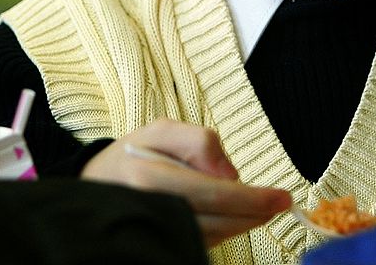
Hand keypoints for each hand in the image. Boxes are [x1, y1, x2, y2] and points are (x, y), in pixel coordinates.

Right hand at [82, 119, 292, 247]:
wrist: (94, 186)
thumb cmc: (131, 155)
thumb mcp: (159, 130)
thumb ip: (197, 141)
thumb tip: (229, 173)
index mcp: (149, 176)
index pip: (213, 193)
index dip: (252, 198)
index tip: (281, 197)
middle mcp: (150, 209)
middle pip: (217, 220)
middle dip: (254, 213)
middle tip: (280, 204)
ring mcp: (154, 233)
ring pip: (212, 236)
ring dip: (241, 223)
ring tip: (258, 208)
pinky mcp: (159, 245)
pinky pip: (200, 243)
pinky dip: (222, 231)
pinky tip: (231, 217)